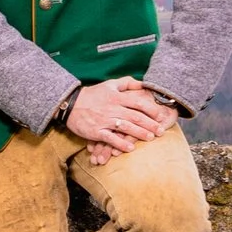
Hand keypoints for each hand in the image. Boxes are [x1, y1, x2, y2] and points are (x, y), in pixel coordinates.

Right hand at [63, 78, 178, 153]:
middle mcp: (112, 108)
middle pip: (135, 117)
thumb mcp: (109, 84)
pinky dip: (121, 144)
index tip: (160, 115)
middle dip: (150, 124)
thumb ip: (127, 83)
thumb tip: (143, 83)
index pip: (138, 102)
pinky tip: (130, 148)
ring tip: (151, 138)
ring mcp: (104, 120)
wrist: (70, 104)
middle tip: (161, 131)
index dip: (151, 109)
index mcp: (116, 97)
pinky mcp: (96, 131)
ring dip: (140, 134)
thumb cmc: (92, 94)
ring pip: (126, 128)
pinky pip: (110, 138)